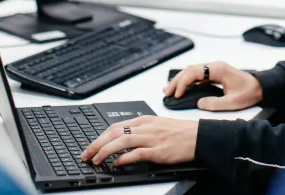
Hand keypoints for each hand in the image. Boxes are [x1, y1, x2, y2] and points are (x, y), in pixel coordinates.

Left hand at [80, 116, 196, 166]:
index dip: (99, 136)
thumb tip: (123, 139)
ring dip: (105, 151)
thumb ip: (141, 130)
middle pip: (114, 131)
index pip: (115, 125)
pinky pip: (137, 153)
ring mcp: (152, 138)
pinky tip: (117, 163)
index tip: (90, 146)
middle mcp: (146, 127)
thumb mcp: (158, 125)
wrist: (199, 136)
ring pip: (122, 140)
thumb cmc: (181, 132)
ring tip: (96, 160)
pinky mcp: (159, 151)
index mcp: (145, 120)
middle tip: (85, 154)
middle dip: (96, 144)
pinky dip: (124, 158)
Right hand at [165, 61, 261, 111]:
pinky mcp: (214, 73)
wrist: (259, 87)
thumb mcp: (232, 102)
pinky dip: (187, 81)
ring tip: (169, 91)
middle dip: (177, 81)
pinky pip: (197, 75)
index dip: (183, 82)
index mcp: (218, 69)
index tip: (177, 94)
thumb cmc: (248, 92)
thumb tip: (199, 103)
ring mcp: (213, 69)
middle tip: (167, 93)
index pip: (194, 72)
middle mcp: (214, 66)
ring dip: (180, 80)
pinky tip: (181, 88)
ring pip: (191, 71)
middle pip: (189, 70)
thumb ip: (214, 103)